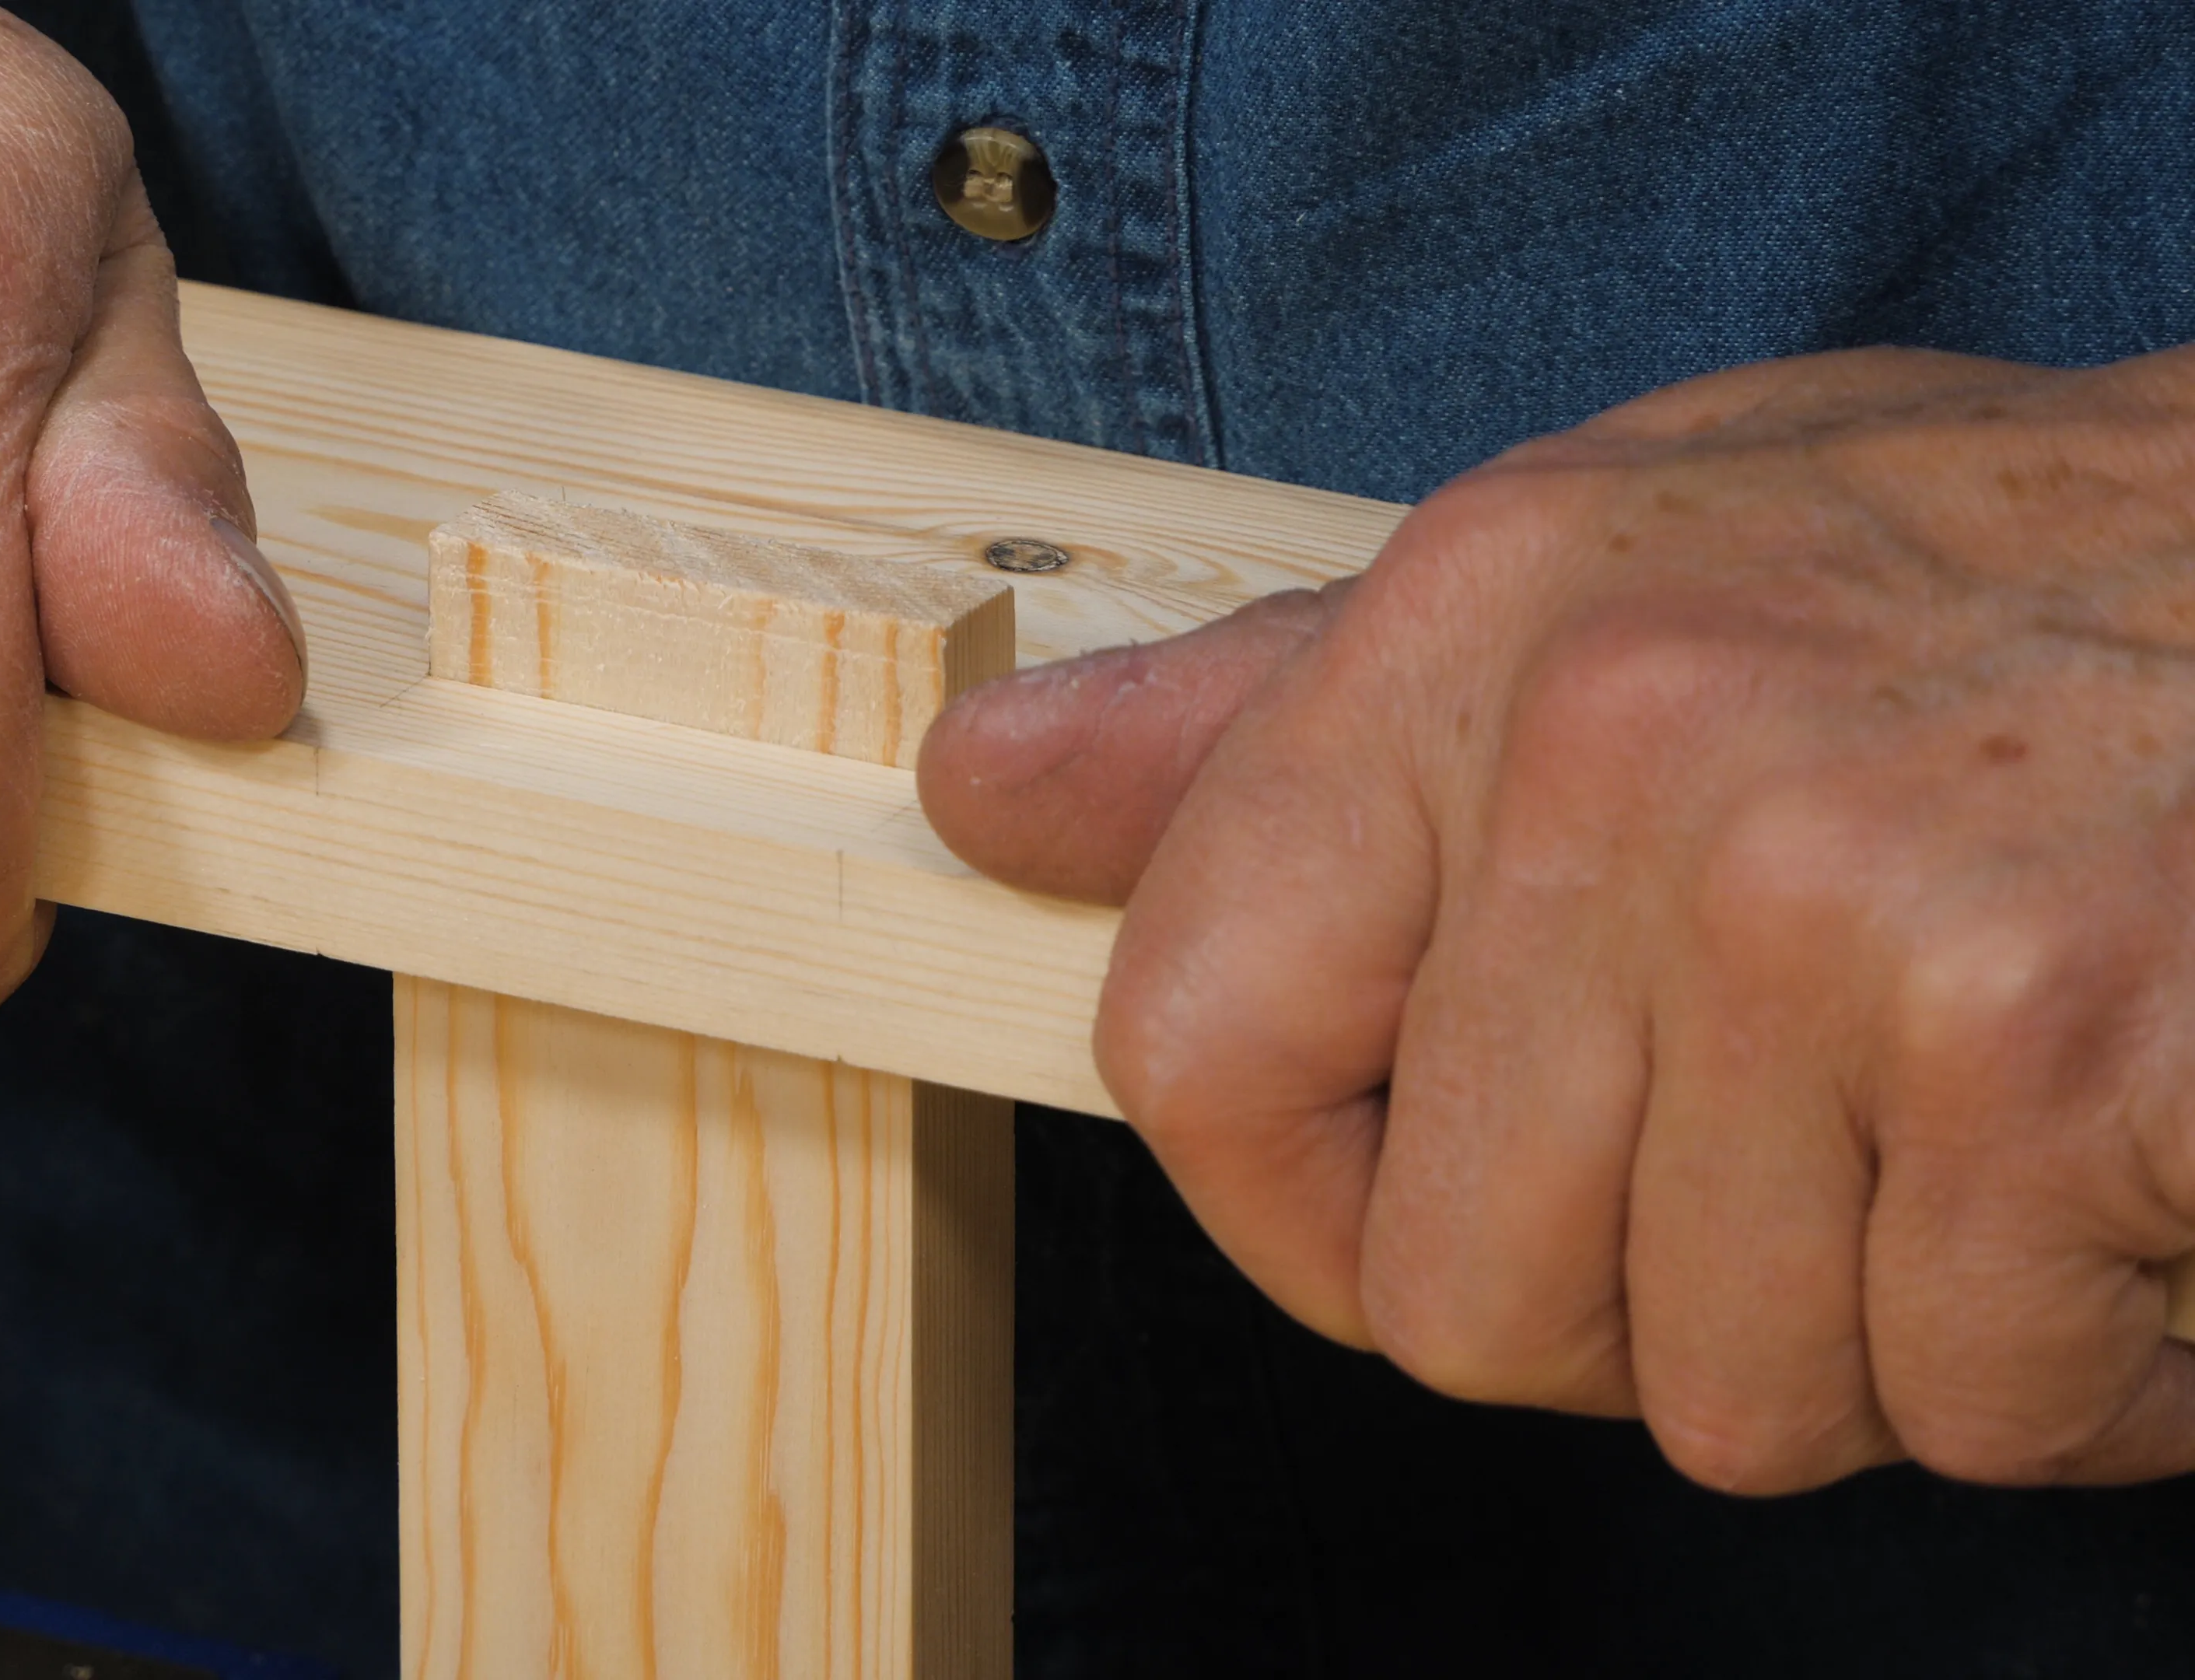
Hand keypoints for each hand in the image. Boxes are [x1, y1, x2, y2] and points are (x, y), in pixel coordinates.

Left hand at [922, 344, 2194, 1490]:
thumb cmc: (2031, 597)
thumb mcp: (1631, 570)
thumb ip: (1294, 720)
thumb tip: (991, 791)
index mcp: (1477, 623)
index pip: (1191, 1042)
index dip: (1303, 1209)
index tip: (1419, 1205)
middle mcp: (1620, 739)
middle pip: (1461, 1294)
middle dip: (1647, 1295)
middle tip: (1821, 1143)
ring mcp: (1831, 893)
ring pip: (1726, 1386)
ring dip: (1884, 1326)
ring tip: (1998, 1125)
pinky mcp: (2047, 1044)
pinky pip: (1971, 1397)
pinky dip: (2083, 1354)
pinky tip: (2130, 1167)